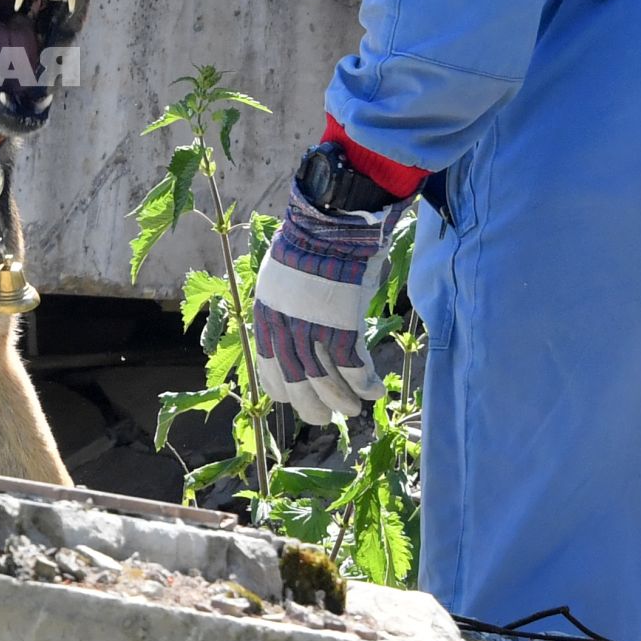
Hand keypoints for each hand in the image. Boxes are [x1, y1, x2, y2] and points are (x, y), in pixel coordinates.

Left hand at [250, 184, 408, 423]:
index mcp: (266, 315)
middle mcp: (283, 325)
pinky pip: (353, 365)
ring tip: (353, 410)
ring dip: (341, 399)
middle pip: (294, 381)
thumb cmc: (313, 247)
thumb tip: (298, 333)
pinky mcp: (340, 323)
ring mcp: (310, 326)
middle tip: (326, 418)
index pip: (269, 367)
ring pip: (324, 379)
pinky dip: (364, 383)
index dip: (284, 389)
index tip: (296, 400)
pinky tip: (375, 391)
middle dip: (311, 405)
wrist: (330, 223)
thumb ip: (287, 309)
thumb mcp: (282, 280)